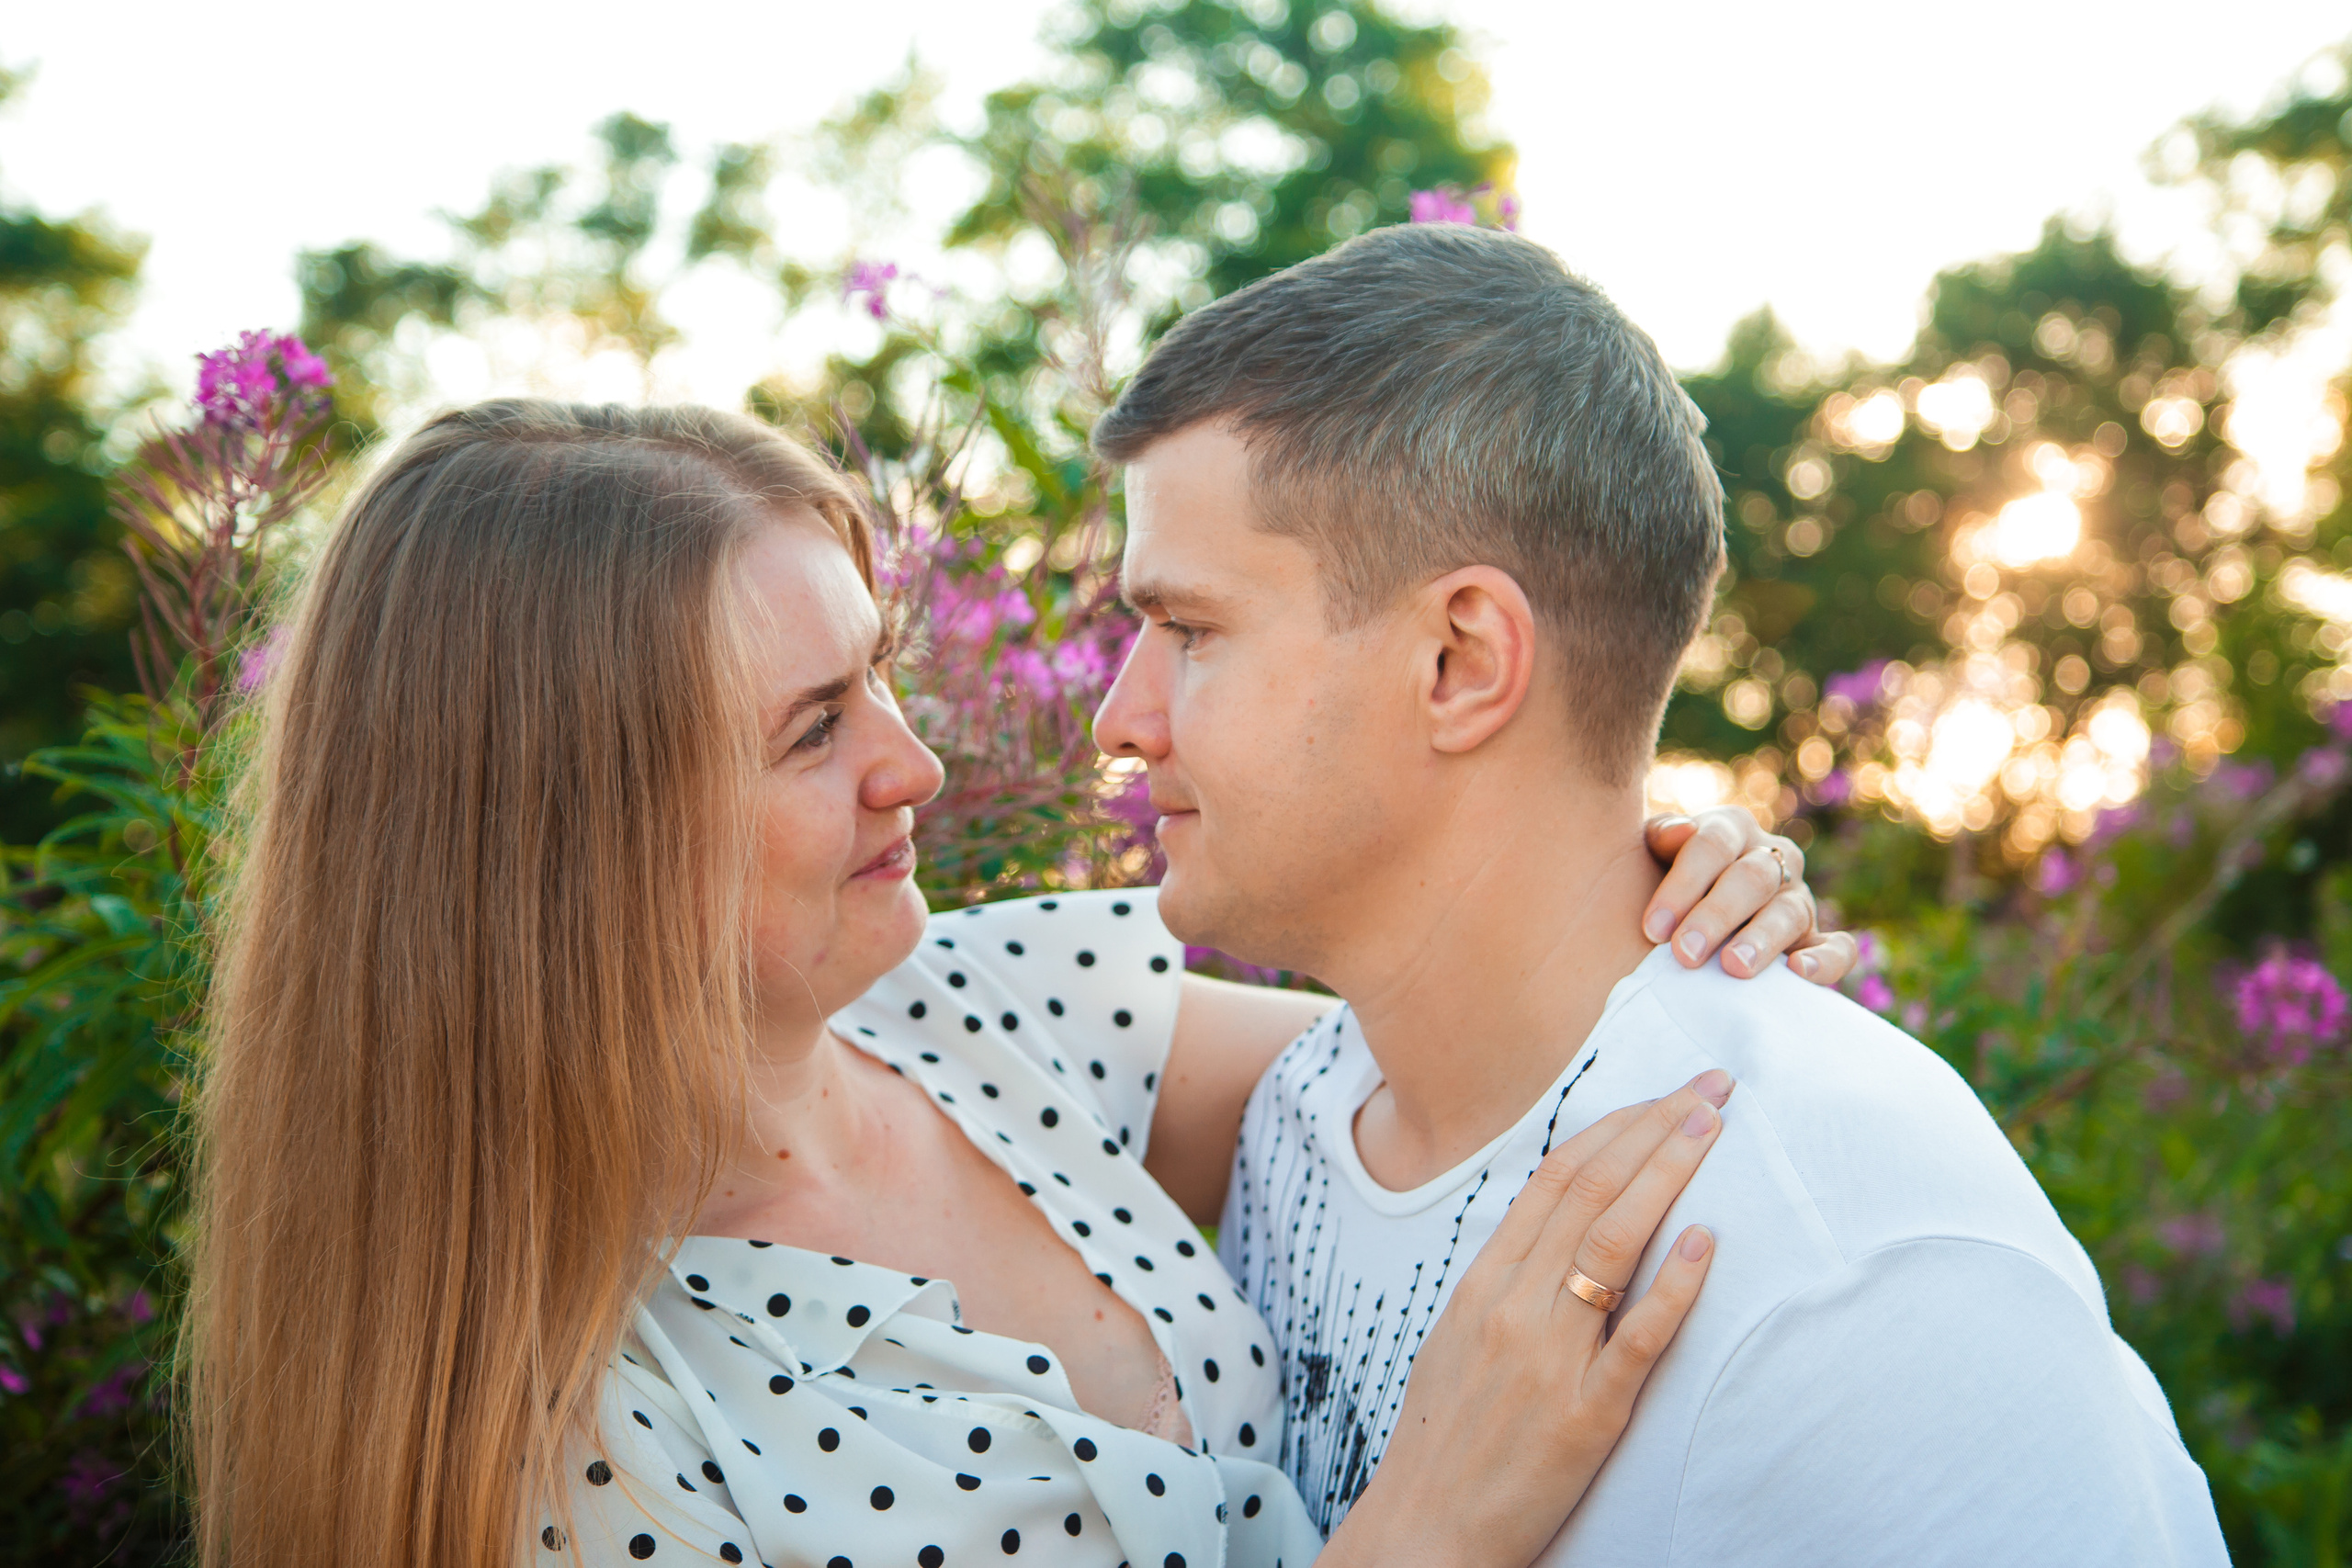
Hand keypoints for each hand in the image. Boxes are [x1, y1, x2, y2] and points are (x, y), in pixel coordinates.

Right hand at [1319, 1074, 1729, 1567]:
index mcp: (1481, 1283)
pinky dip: (1672, 1285)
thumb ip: (1506, 1280)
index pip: (1555, 1178)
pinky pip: (1636, 1339)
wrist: (1427, 1529)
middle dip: (1654, 1128)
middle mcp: (1513, 1306)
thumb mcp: (1459, 1337)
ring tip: (1713, 1127)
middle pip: (1589, 1192)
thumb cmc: (1448, 1437)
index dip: (1614, 1126)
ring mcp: (1550, 1358)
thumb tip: (1555, 1223)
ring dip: (1667, 1174)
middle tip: (1710, 1086)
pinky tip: (1705, 1241)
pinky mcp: (1587, 1415)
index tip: (1663, 1093)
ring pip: (1611, 1242)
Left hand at [1641, 808, 1856, 985]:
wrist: (1686, 910)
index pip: (1712, 845)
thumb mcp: (1652, 851)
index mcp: (1732, 828)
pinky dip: (1825, 961)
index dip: (1682, 885)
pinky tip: (1799, 973)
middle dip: (1716, 916)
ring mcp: (1797, 898)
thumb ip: (1660, 837)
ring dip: (1761, 941)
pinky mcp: (1815, 939)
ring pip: (1788, 913)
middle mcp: (1772, 858)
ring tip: (1734, 967)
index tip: (1653, 928)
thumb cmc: (1660, 876)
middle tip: (1685, 953)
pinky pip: (1837, 948)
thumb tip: (1681, 831)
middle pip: (1751, 879)